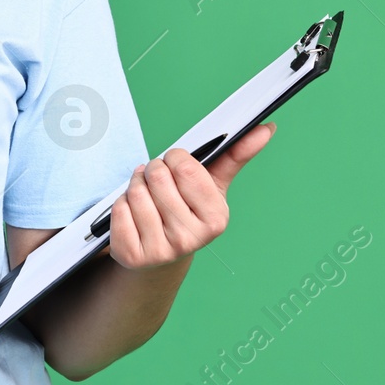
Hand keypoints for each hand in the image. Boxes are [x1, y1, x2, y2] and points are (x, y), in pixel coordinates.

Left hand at [105, 122, 275, 269]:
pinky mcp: (133, 255)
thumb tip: (266, 128)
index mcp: (216, 219)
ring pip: (136, 191)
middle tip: (158, 181)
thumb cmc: (188, 210)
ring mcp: (161, 251)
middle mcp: (191, 239)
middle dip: (153, 170)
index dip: (174, 158)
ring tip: (147, 195)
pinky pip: (119, 210)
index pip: (184, 167)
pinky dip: (121, 205)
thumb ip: (236, 155)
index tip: (175, 164)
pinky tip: (134, 214)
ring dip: (136, 185)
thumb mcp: (212, 184)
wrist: (161, 255)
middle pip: (157, 177)